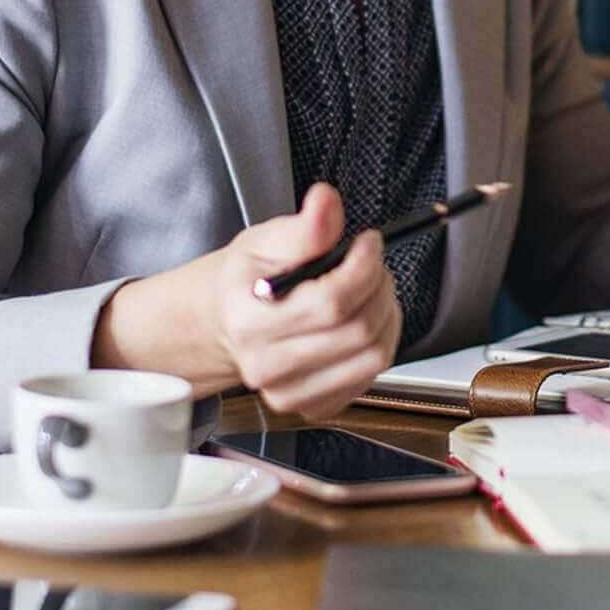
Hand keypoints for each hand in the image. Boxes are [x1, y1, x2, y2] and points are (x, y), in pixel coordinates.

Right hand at [99, 184, 400, 418]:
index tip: (368, 243)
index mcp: (249, 321)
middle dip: (379, 287)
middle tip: (371, 265)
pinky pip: (370, 377)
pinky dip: (378, 343)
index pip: (332, 301)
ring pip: (373, 356)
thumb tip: (326, 201)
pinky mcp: (312, 407)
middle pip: (359, 330)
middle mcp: (267, 366)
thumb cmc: (243, 283)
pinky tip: (360, 322)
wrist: (224, 325)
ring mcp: (290, 393)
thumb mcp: (263, 241)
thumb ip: (303, 227)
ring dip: (386, 315)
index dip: (364, 266)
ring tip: (370, 291)